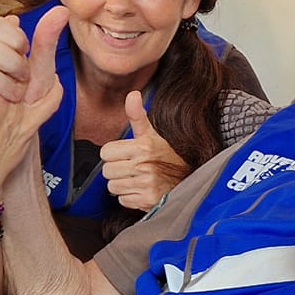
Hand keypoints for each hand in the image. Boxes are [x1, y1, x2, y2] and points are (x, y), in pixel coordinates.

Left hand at [98, 90, 189, 209]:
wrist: (189, 178)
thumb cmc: (167, 155)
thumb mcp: (152, 134)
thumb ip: (137, 115)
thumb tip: (132, 94)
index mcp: (143, 147)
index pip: (106, 152)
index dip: (113, 154)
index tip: (126, 155)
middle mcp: (144, 165)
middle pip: (107, 170)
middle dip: (117, 170)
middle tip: (132, 167)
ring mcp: (146, 184)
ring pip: (113, 187)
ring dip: (122, 184)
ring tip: (137, 178)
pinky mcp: (147, 200)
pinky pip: (123, 200)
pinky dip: (130, 197)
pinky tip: (141, 190)